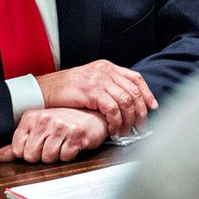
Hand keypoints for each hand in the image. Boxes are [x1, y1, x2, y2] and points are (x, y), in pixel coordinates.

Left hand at [0, 108, 107, 162]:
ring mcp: (61, 127)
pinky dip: (69, 155)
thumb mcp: (38, 129)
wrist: (92, 116)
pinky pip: (65, 157)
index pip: (17, 149)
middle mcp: (45, 119)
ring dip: (56, 156)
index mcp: (32, 117)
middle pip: (32, 156)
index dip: (27, 152)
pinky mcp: (76, 135)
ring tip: (62, 144)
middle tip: (52, 145)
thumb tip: (0, 156)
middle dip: (42, 156)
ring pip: (48, 158)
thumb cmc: (64, 122)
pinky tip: (71, 145)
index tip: (38, 145)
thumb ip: (18, 143)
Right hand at [36, 60, 156, 135]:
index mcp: (108, 67)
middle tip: (141, 126)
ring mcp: (99, 80)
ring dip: (129, 120)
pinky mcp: (92, 92)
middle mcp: (106, 71)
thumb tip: (126, 103)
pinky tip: (113, 130)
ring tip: (125, 132)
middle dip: (141, 112)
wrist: (45, 90)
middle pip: (134, 91)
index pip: (136, 78)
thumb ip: (108, 86)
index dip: (147, 94)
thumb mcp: (91, 82)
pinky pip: (112, 109)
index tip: (152, 107)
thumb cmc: (66, 89)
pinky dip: (116, 122)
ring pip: (126, 101)